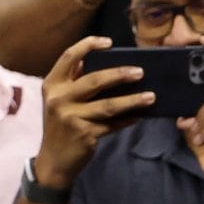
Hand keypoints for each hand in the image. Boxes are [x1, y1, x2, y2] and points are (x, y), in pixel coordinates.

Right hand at [34, 36, 154, 188]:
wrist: (53, 160)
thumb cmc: (62, 126)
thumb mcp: (61, 101)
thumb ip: (76, 83)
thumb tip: (110, 66)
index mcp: (52, 84)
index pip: (68, 57)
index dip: (88, 45)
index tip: (109, 42)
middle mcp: (59, 98)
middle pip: (94, 80)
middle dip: (120, 75)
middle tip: (141, 72)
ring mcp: (71, 117)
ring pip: (108, 105)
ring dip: (132, 100)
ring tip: (151, 97)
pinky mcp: (84, 134)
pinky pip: (113, 124)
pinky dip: (128, 120)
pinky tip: (141, 116)